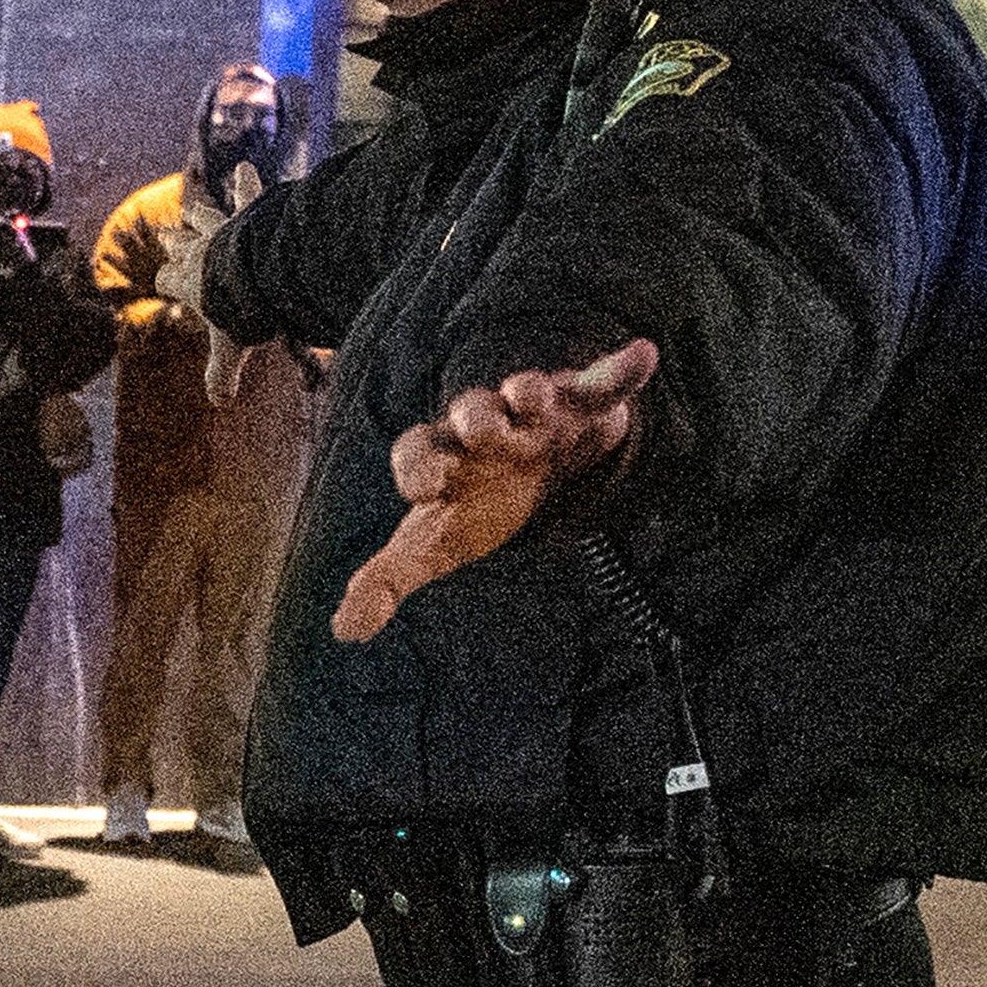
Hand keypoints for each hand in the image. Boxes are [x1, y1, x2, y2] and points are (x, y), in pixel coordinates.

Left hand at [332, 338, 659, 645]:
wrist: (532, 470)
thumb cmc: (473, 505)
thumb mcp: (432, 544)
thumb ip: (388, 579)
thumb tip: (344, 630)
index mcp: (440, 456)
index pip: (416, 450)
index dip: (417, 466)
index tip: (424, 489)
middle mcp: (480, 427)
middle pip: (470, 412)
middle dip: (475, 419)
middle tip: (482, 433)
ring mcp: (531, 411)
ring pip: (525, 391)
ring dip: (528, 393)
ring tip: (535, 400)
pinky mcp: (580, 403)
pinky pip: (598, 381)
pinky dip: (619, 370)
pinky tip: (642, 356)